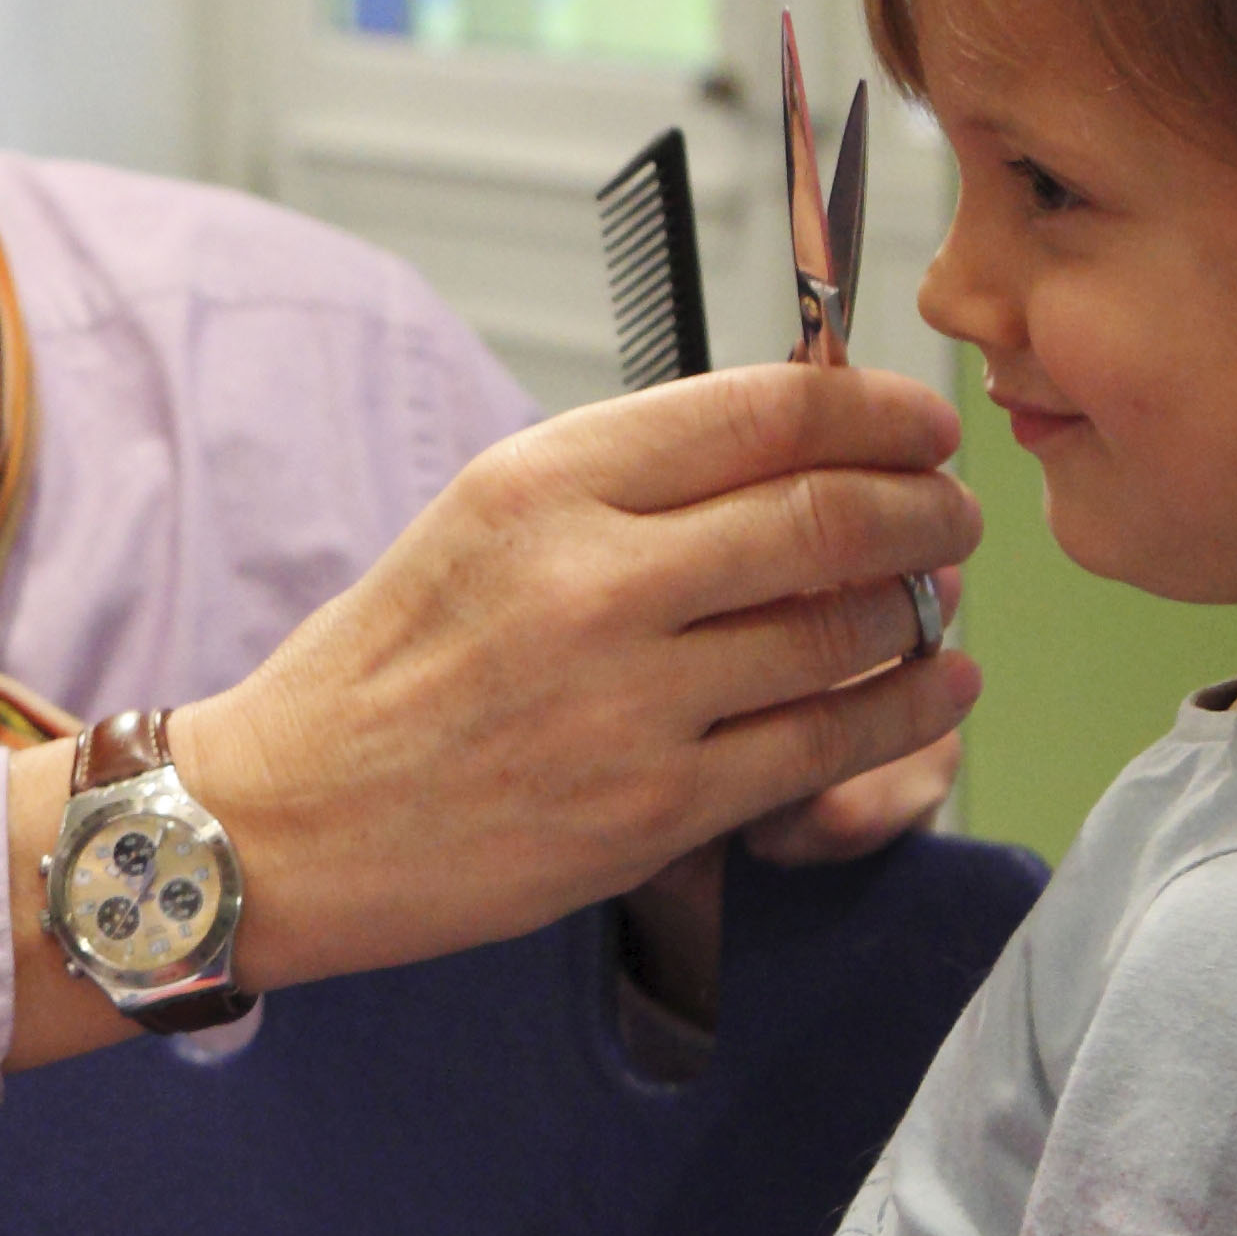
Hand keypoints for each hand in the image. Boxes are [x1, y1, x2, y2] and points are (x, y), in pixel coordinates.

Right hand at [180, 369, 982, 994]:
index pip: (765, 410)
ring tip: (938, 600)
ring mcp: (629, 699)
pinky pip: (830, 742)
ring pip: (845, 628)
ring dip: (923, 608)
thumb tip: (788, 455)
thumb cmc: (379, 675)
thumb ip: (623, 487)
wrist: (282, 825)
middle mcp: (591, 578)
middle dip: (925, 509)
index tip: (922, 425)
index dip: (878, 411)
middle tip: (954, 515)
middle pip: (828, 514)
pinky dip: (910, 710)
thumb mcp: (477, 526)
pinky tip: (936, 690)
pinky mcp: (656, 806)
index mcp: (541, 484)